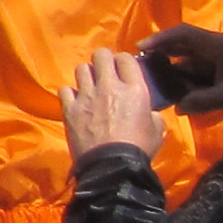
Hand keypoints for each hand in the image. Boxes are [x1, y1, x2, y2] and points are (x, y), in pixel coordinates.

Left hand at [64, 48, 163, 163]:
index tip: (123, 67)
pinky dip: (70, 93)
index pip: (126, 58)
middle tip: (105, 70)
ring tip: (90, 85)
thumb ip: (151, 113)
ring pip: (81, 68)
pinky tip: (76, 101)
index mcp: (134, 90)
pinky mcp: (69, 108)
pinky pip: (65, 89)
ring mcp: (86, 96)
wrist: (112, 167)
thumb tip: (146, 110)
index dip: (124, 60)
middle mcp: (109, 86)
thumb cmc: (139, 148)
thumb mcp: (157, 130)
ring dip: (87, 74)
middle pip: (100, 55)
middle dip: (103, 59)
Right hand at [138, 23, 222, 115]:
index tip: (141, 47)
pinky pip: (194, 70)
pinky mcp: (218, 70)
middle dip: (161, 53)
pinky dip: (183, 78)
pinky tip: (175, 91)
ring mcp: (216, 59)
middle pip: (181, 45)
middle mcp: (213, 48)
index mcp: (215, 45)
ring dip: (172, 68)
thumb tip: (177, 108)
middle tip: (141, 63)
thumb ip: (201, 101)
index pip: (182, 34)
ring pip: (186, 59)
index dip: (160, 39)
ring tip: (154, 80)